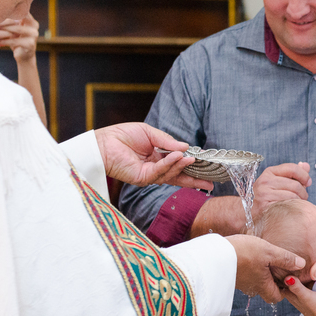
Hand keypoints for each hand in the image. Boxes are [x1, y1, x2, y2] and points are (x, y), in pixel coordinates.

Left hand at [0, 14, 39, 61]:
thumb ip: (11, 20)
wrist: (24, 56)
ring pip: (17, 29)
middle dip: (4, 20)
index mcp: (31, 20)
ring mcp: (34, 35)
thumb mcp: (15, 28)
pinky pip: (15, 41)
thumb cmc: (17, 40)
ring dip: (4, 29)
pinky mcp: (30, 44)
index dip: (9, 10)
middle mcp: (34, 26)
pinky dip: (5, 41)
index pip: (20, 10)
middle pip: (18, 19)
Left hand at [94, 123, 212, 190]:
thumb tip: (186, 147)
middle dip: (195, 179)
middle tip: (211, 182)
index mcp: (157, 157)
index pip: (178, 163)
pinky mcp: (142, 178)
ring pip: (171, 174)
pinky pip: (160, 172)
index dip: (191, 164)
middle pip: (179, 176)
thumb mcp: (150, 133)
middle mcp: (155, 168)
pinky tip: (178, 157)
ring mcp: (149, 175)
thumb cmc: (123, 135)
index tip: (206, 164)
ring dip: (182, 166)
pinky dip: (170, 164)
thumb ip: (167, 141)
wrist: (104, 142)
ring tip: (192, 159)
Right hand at [226, 234, 304, 303]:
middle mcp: (252, 288)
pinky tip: (251, 257)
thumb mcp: (269, 252)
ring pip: (256, 282)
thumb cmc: (243, 252)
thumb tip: (301, 264)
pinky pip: (246, 276)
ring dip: (262, 273)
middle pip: (266, 290)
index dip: (284, 289)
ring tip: (265, 259)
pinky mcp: (232, 276)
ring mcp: (241, 283)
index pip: (277, 297)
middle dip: (273, 281)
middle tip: (277, 267)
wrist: (215, 253)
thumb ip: (285, 259)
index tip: (288, 275)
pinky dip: (251, 269)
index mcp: (263, 285)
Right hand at [252, 162, 312, 215]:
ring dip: (299, 202)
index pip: (292, 168)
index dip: (304, 175)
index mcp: (270, 172)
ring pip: (292, 196)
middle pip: (295, 185)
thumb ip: (293, 173)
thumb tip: (306, 165)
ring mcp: (264, 193)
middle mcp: (265, 181)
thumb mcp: (278, 181)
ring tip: (297, 204)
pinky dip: (292, 208)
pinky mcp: (265, 206)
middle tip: (303, 198)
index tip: (308, 182)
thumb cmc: (266, 196)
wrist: (247, 211)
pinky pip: (286, 205)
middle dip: (303, 192)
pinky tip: (290, 209)